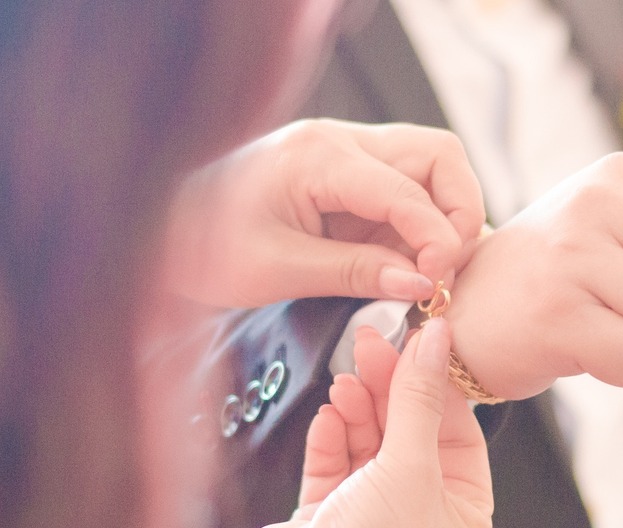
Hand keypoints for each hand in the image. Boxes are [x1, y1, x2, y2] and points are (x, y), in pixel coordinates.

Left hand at [164, 119, 486, 307]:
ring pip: (433, 169)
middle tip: (445, 268)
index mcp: (318, 156)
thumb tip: (422, 283)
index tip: (436, 284)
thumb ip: (355, 273)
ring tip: (430, 269)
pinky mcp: (349, 179)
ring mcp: (347, 156)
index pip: (408, 189)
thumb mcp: (278, 270)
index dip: (437, 237)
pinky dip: (423, 228)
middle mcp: (340, 143)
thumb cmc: (204, 248)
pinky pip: (408, 193)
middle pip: (439, 156)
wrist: (158, 232)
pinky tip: (410, 265)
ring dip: (445, 218)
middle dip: (458, 212)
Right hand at [230, 318, 491, 527]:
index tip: (417, 341)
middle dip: (391, 392)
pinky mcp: (327, 526)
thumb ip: (419, 400)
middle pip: (413, 439)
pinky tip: (329, 413)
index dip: (436, 388)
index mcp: (465, 523)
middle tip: (370, 343)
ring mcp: (373, 525)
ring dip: (359, 412)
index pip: (459, 438)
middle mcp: (423, 526)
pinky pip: (336, 471)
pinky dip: (333, 440)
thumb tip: (437, 341)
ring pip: (371, 451)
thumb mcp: (409, 468)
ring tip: (344, 379)